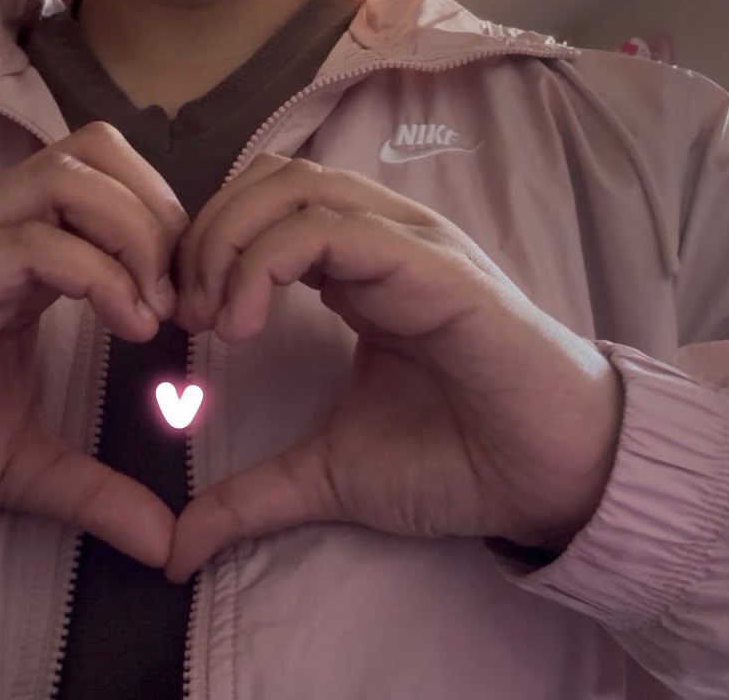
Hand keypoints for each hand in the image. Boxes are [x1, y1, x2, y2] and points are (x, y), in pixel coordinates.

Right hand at [0, 123, 185, 567]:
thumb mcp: (23, 466)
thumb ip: (98, 493)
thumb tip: (167, 543)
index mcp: (23, 260)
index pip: (113, 185)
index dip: (173, 232)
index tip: (198, 312)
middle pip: (99, 151)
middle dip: (163, 215)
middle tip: (184, 299)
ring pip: (68, 175)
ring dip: (135, 234)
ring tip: (155, 313)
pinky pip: (31, 242)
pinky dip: (98, 274)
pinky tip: (126, 327)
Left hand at [167, 155, 622, 581]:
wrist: (549, 481)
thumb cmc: (457, 461)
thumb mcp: (328, 477)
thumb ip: (251, 496)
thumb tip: (179, 548)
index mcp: (358, 271)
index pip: (264, 210)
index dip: (206, 251)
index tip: (180, 322)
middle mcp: (382, 241)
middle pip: (269, 180)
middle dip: (206, 235)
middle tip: (185, 312)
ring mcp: (410, 246)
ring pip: (295, 188)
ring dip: (229, 241)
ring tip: (215, 318)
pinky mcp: (434, 267)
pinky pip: (333, 229)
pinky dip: (268, 260)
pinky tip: (247, 322)